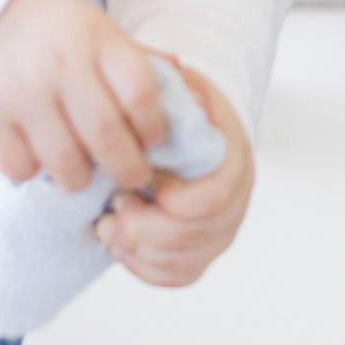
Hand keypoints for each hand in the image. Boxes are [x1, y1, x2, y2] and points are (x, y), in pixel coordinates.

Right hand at [0, 0, 171, 193]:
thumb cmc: (55, 30)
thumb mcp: (99, 30)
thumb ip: (140, 62)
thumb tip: (194, 97)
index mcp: (96, 39)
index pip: (141, 93)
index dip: (155, 128)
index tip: (153, 142)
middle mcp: (60, 65)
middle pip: (107, 137)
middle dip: (128, 169)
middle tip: (132, 177)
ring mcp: (20, 93)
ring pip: (66, 163)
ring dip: (81, 178)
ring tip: (83, 173)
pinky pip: (21, 168)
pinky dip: (34, 172)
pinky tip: (38, 157)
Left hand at [95, 61, 253, 287]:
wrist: (191, 128)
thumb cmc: (180, 107)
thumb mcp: (178, 85)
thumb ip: (173, 80)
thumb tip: (173, 68)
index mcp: (233, 161)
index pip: (212, 198)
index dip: (172, 203)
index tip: (134, 187)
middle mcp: (236, 201)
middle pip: (195, 237)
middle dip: (144, 232)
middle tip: (108, 216)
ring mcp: (220, 230)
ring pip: (186, 261)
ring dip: (140, 252)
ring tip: (108, 229)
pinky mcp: (202, 251)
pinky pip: (180, 276)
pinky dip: (146, 269)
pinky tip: (123, 249)